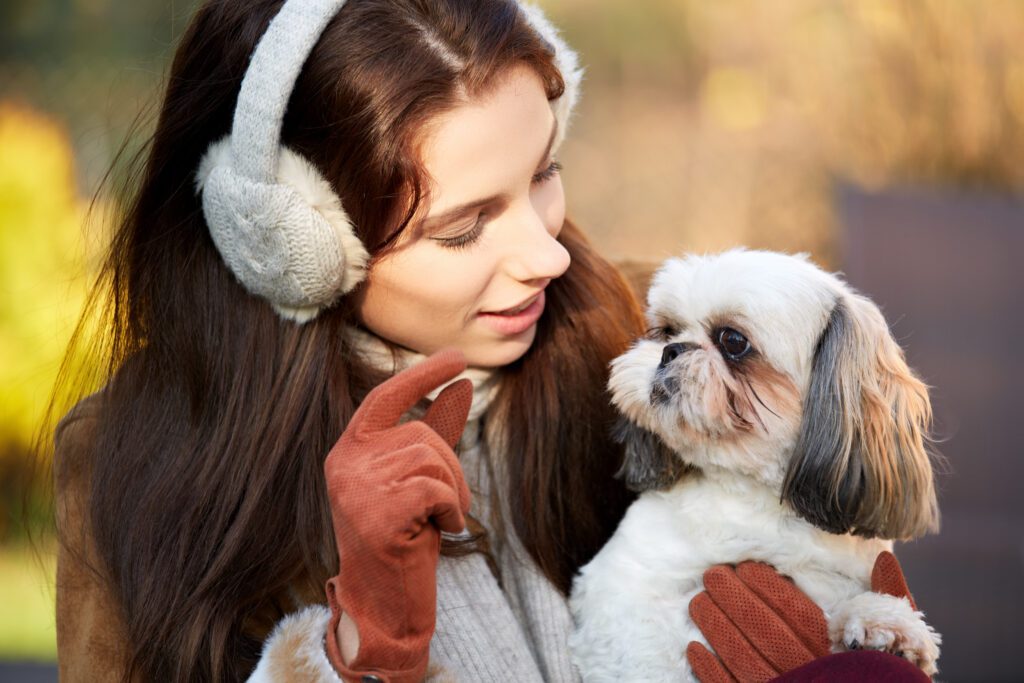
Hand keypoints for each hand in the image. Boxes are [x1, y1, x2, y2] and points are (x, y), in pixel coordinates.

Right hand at [323, 349, 472, 682]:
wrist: (385, 603)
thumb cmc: (403, 537)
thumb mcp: (417, 480)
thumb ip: (433, 433)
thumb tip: (461, 384)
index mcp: (348, 452)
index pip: (385, 398)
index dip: (422, 375)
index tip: (458, 357)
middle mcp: (344, 465)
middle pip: (421, 434)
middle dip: (450, 467)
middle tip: (445, 507)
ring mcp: (356, 489)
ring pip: (432, 461)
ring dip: (453, 492)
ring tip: (439, 521)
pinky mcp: (376, 515)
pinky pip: (436, 489)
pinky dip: (452, 510)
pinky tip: (440, 532)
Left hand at [686, 553, 929, 681]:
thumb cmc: (883, 680)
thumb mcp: (897, 644)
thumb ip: (890, 601)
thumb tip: (883, 557)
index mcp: (841, 653)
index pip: (797, 613)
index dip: (767, 587)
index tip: (744, 567)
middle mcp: (812, 674)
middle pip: (764, 631)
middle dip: (733, 600)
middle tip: (712, 576)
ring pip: (743, 659)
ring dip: (716, 629)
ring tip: (698, 603)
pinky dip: (710, 672)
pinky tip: (695, 648)